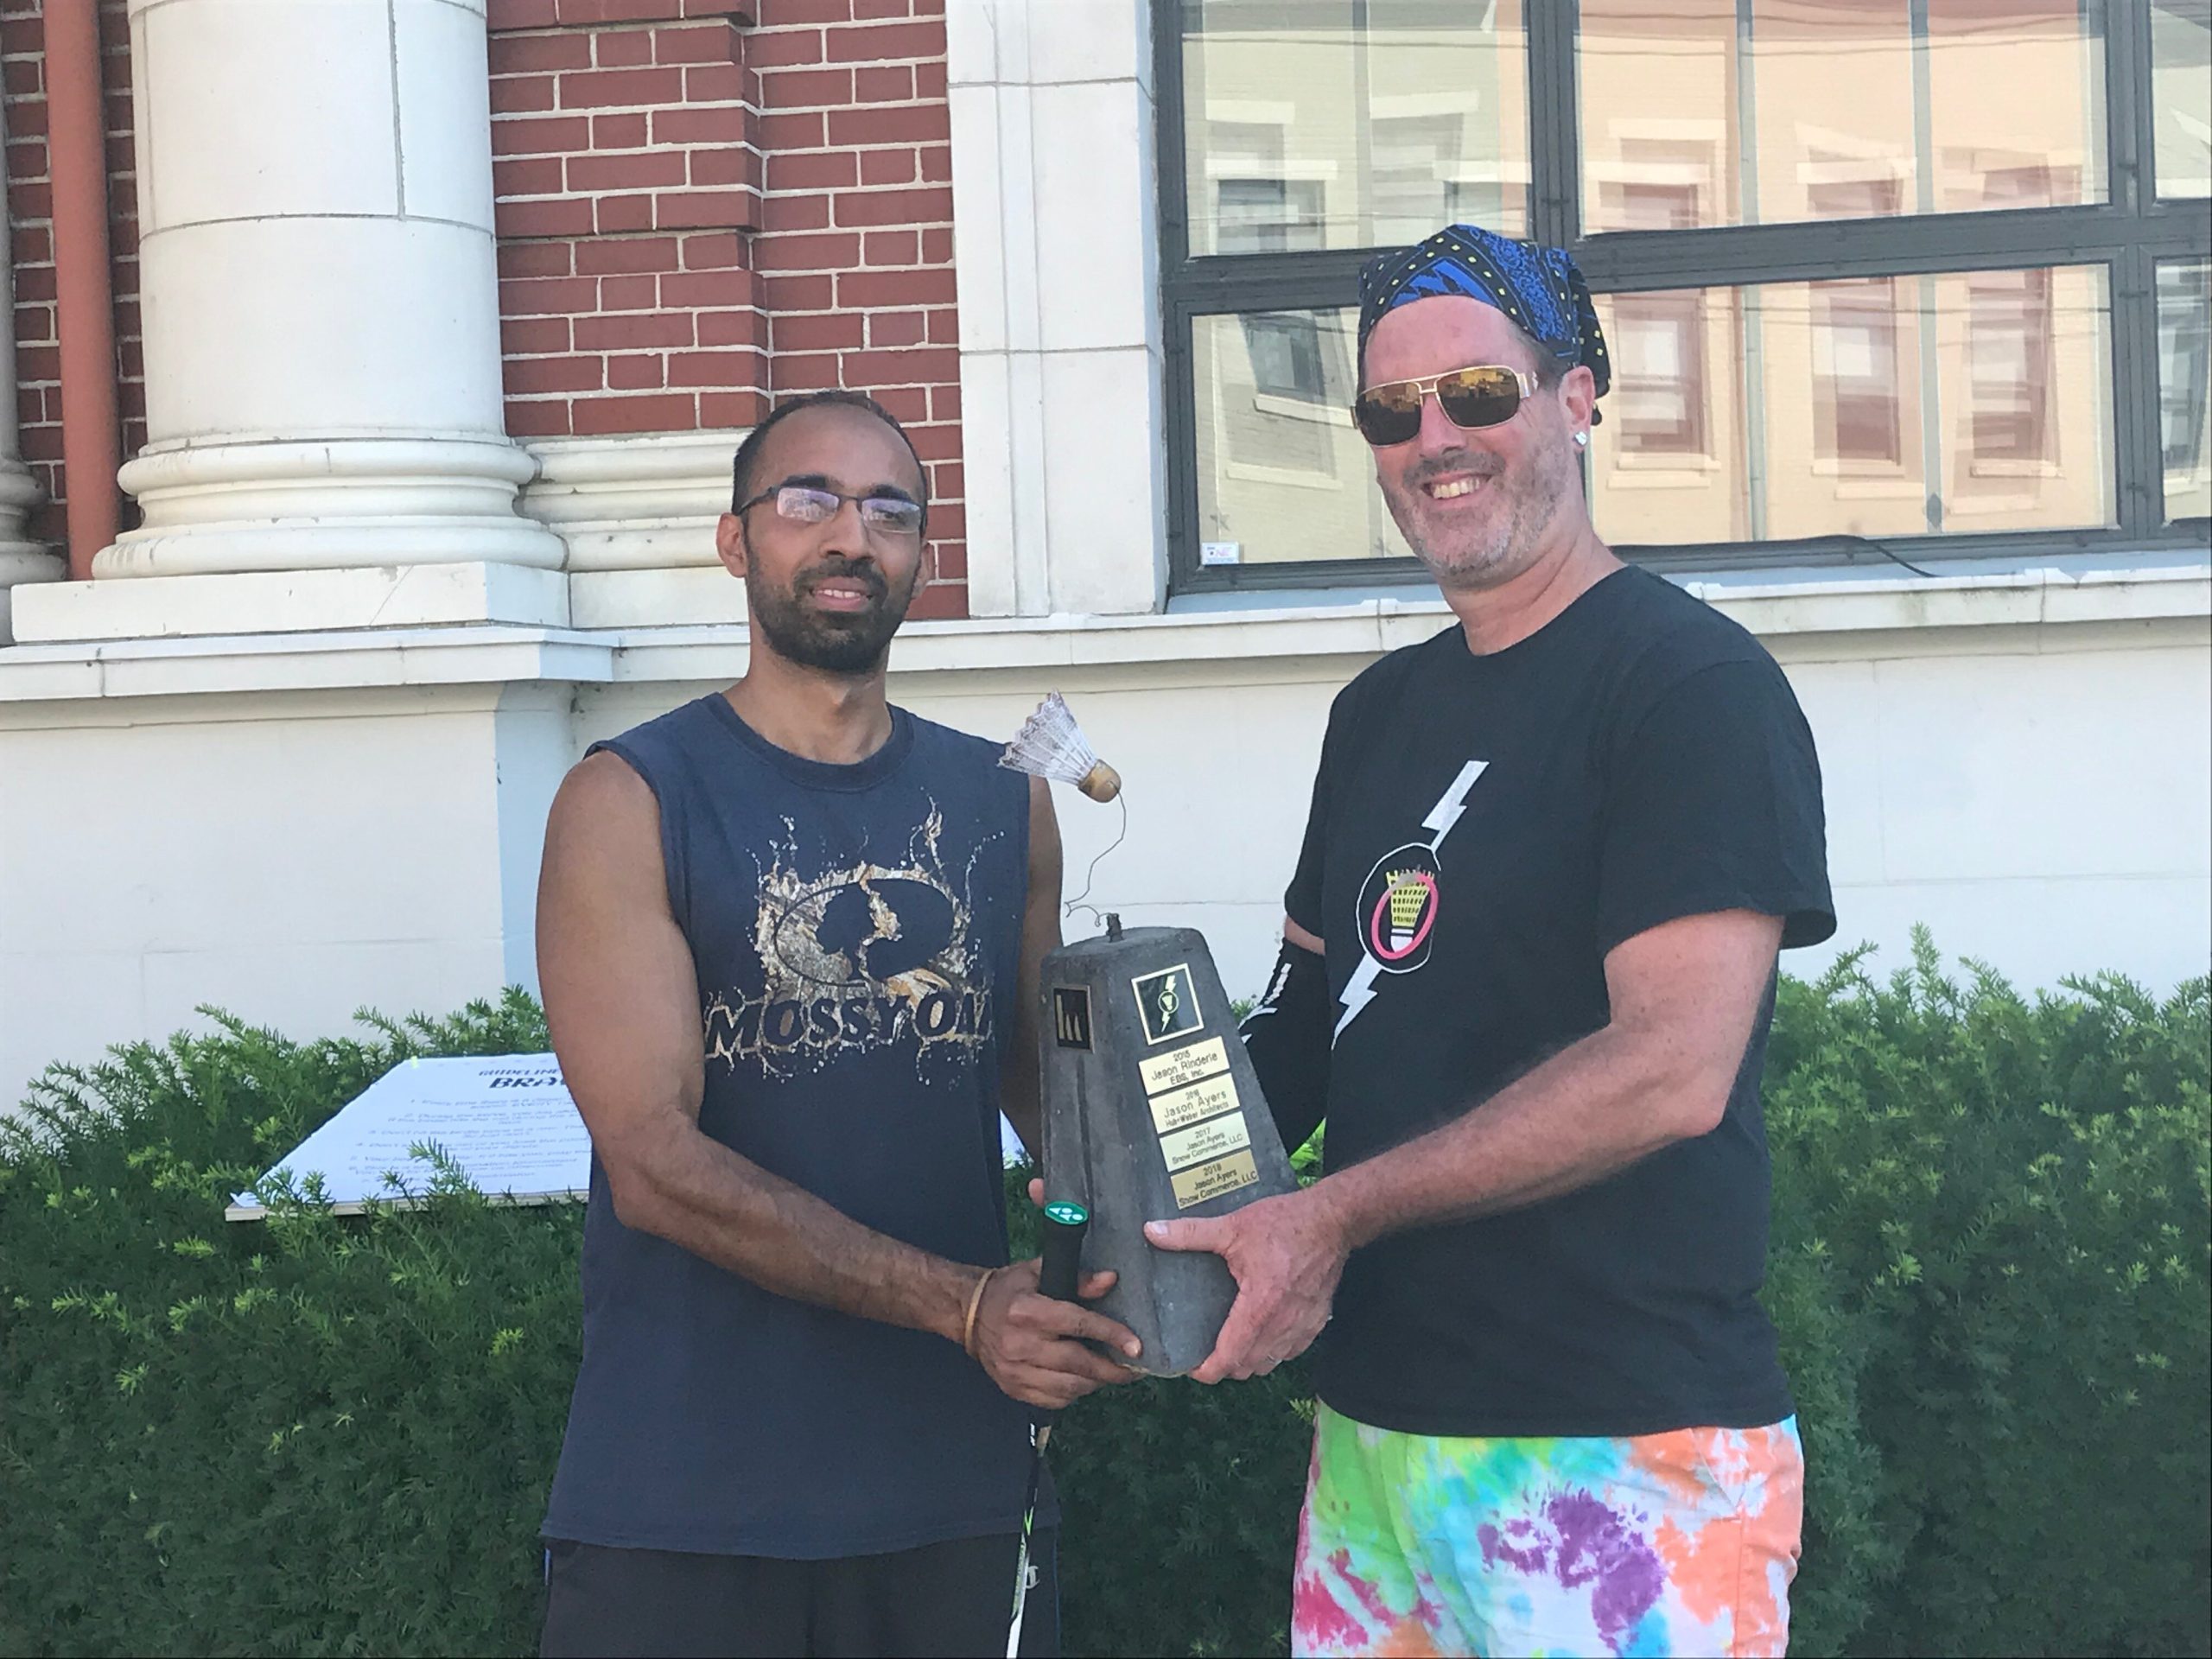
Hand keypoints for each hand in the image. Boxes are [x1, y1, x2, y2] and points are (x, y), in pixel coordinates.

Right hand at [971, 1255, 1143, 1411]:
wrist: (968, 1314)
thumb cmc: (1008, 1289)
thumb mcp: (1038, 1272)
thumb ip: (1077, 1279)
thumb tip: (1110, 1280)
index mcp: (1029, 1311)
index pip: (1078, 1325)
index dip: (1111, 1335)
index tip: (1136, 1346)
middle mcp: (1021, 1344)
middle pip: (1076, 1363)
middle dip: (1110, 1369)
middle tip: (1133, 1370)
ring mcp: (1015, 1371)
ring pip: (1067, 1387)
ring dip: (1094, 1383)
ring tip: (1110, 1374)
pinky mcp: (1012, 1388)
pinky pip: (1052, 1400)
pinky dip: (1073, 1394)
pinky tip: (1082, 1382)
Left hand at [1145, 1185, 1347, 1383]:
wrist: (1333, 1220)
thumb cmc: (1286, 1223)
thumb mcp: (1233, 1226)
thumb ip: (1191, 1233)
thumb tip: (1152, 1231)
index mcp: (1260, 1307)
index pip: (1230, 1357)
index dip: (1207, 1370)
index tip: (1192, 1366)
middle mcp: (1283, 1324)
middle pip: (1248, 1367)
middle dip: (1225, 1366)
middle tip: (1206, 1350)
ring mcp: (1303, 1327)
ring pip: (1270, 1363)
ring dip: (1249, 1360)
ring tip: (1231, 1343)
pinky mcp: (1317, 1322)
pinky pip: (1290, 1352)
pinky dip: (1273, 1351)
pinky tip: (1263, 1332)